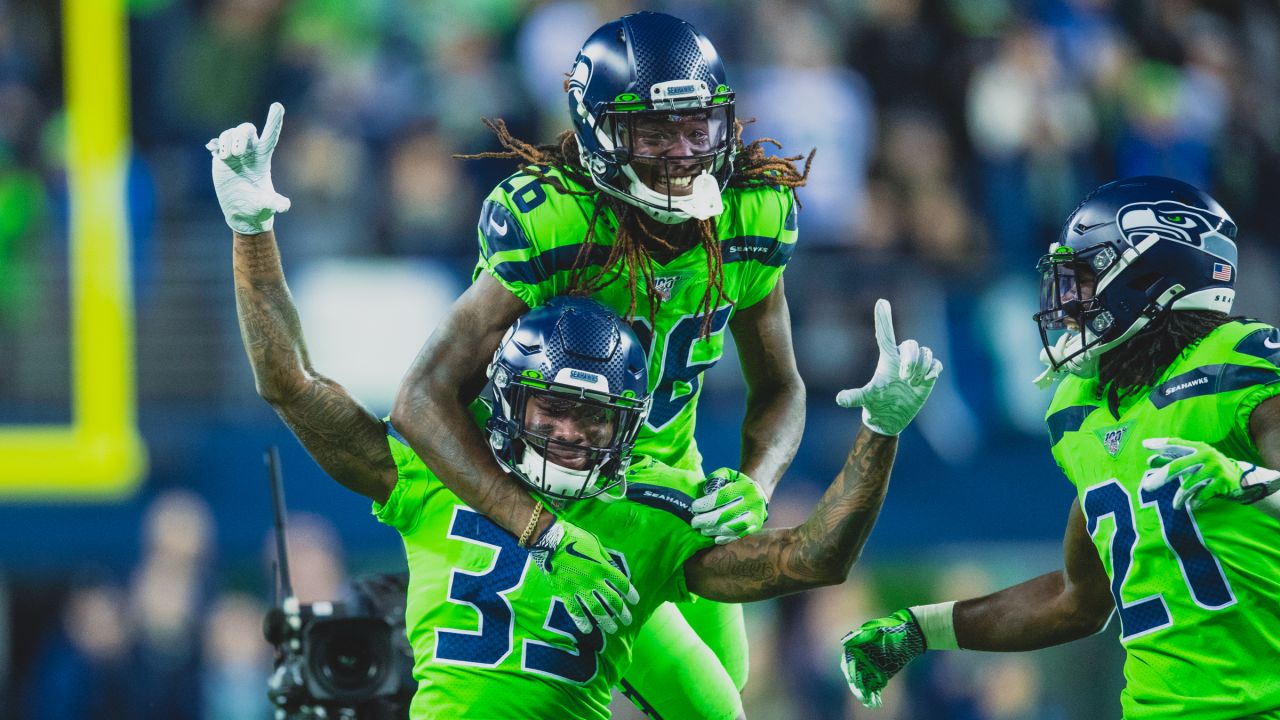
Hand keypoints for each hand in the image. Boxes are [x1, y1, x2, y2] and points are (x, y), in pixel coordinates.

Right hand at [207, 102, 291, 234]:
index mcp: (264, 159)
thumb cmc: (258, 207)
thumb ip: (274, 203)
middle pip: (247, 129)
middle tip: (236, 154)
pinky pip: (218, 142)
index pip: (270, 136)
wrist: (241, 211)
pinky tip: (212, 150)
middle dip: (241, 136)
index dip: (274, 121)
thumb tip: (284, 206)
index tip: (278, 105)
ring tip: (226, 157)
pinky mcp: (222, 158)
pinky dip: (215, 144)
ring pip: (230, 133)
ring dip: (226, 141)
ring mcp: (235, 154)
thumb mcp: (267, 205)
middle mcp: (250, 152)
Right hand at [528, 516, 638, 633]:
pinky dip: (582, 622)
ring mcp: (579, 588)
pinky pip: (575, 611)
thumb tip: (614, 570)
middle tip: (628, 620)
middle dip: (622, 612)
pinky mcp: (565, 593)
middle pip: (613, 600)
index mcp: (603, 566)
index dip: (631, 593)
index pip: (622, 583)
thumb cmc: (574, 538)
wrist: (550, 541)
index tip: (635, 601)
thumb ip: (605, 559)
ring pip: (596, 610)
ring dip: (606, 621)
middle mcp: (594, 580)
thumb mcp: (595, 544)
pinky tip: (588, 629)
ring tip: (612, 629)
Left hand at [690, 468, 767, 544]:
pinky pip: (740, 535)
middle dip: (708, 519)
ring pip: (734, 527)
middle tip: (695, 523)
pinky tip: (715, 538)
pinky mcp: (756, 526)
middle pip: (728, 514)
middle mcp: (754, 501)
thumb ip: (716, 478)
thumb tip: (706, 491)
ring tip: (703, 530)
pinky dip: (727, 538)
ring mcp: (756, 515)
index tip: (694, 507)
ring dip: (716, 530)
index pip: (725, 496)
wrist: (757, 493)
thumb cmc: (736, 483)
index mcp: (746, 486)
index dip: (708, 503)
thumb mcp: (727, 475)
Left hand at [836, 299, 942, 435]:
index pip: (885, 333)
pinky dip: (933, 370)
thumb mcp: (866, 399)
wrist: (891, 416)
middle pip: (911, 344)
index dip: (883, 318)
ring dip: (920, 368)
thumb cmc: (877, 403)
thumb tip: (840, 400)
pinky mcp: (929, 373)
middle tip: (903, 378)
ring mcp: (917, 364)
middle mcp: (902, 357)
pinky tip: (926, 381)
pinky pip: (936, 363)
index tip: (881, 301)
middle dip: (910, 360)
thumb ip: (854, 397)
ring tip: (912, 384)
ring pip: (925, 353)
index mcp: (886, 357)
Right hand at [840, 608, 925, 708]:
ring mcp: (871, 668)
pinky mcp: (881, 675)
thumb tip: (845, 643)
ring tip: (868, 701)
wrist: (910, 634)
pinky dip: (873, 694)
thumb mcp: (875, 629)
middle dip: (856, 686)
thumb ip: (860, 635)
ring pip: (863, 683)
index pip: (847, 663)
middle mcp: (862, 659)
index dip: (849, 672)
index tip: (853, 679)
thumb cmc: (890, 628)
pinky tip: (875, 702)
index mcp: (856, 648)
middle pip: (854, 676)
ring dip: (864, 693)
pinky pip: (874, 686)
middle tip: (861, 695)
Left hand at [1140, 438, 1279, 509]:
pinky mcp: (1222, 482)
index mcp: (1198, 448)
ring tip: (1175, 505)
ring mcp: (1215, 468)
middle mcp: (1206, 455)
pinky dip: (1195, 502)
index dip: (1160, 444)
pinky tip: (1192, 505)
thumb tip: (1150, 461)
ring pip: (1189, 485)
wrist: (1242, 481)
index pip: (1175, 444)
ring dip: (1180, 497)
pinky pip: (1202, 495)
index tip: (1144, 445)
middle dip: (1161, 477)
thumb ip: (1173, 461)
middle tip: (1147, 487)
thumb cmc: (1210, 471)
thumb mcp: (1194, 463)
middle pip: (1177, 466)